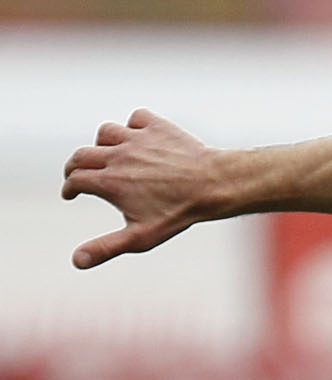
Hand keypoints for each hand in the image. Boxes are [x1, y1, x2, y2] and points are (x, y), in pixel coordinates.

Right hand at [62, 110, 219, 267]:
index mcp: (109, 182)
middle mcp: (118, 156)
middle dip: (75, 166)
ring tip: (110, 156)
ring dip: (103, 144)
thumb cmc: (179, 214)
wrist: (214, 185)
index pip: (75, 180)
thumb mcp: (141, 237)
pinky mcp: (158, 126)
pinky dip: (134, 126)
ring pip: (106, 132)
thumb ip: (106, 247)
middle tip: (80, 174)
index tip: (71, 194)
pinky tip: (140, 139)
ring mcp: (137, 138)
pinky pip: (137, 118)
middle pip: (81, 155)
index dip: (69, 189)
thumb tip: (76, 262)